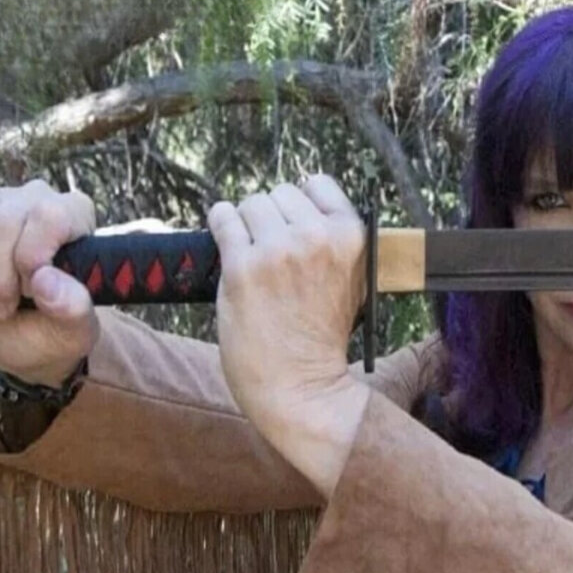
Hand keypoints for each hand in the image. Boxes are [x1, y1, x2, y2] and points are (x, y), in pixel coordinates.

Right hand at [0, 179, 99, 387]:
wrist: (21, 337)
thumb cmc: (54, 328)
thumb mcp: (73, 330)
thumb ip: (73, 308)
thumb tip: (45, 280)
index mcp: (75, 215)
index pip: (48, 216)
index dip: (30, 258)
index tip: (28, 293)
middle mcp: (37, 198)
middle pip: (3, 221)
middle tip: (1, 311)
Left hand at [208, 175, 371, 496]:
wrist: (302, 388)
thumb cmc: (322, 337)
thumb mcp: (352, 281)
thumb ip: (332, 240)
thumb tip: (296, 208)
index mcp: (352, 236)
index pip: (317, 183)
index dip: (301, 203)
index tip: (292, 224)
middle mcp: (317, 237)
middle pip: (279, 193)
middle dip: (271, 217)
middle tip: (270, 252)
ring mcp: (279, 251)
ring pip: (250, 203)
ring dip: (246, 223)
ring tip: (250, 255)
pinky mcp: (243, 268)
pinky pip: (223, 220)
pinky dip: (221, 224)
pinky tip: (225, 237)